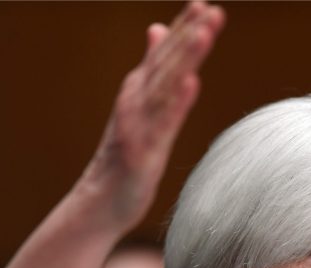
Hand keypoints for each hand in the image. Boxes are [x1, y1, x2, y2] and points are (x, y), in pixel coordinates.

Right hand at [77, 1, 224, 232]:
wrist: (99, 203)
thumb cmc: (124, 157)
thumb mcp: (141, 108)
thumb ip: (151, 69)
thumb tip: (158, 29)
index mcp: (140, 93)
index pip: (165, 55)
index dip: (183, 28)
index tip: (204, 2)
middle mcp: (136, 103)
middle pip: (166, 64)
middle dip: (188, 35)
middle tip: (211, 8)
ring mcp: (137, 126)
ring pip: (163, 87)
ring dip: (183, 59)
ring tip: (204, 34)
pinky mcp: (141, 152)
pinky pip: (160, 125)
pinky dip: (175, 103)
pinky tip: (191, 83)